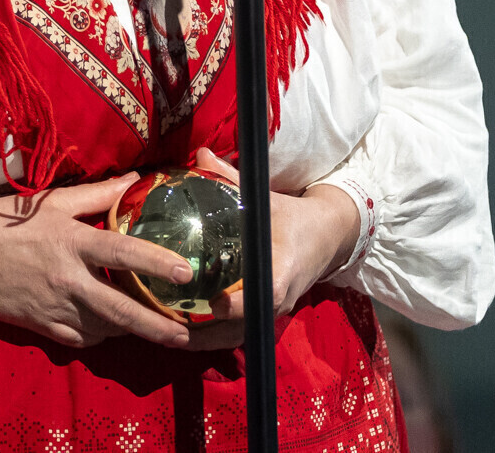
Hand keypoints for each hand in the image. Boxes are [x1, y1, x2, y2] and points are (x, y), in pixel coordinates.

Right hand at [0, 174, 196, 348]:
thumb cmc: (5, 220)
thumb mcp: (52, 200)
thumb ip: (97, 194)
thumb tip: (135, 180)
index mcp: (71, 242)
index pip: (123, 253)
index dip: (156, 262)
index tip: (185, 273)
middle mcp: (67, 279)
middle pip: (121, 308)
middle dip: (156, 324)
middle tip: (184, 332)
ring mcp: (54, 307)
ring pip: (104, 328)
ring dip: (130, 329)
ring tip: (155, 329)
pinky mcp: (41, 327)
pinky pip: (80, 339)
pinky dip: (100, 335)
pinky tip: (110, 328)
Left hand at [183, 149, 359, 351]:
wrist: (327, 236)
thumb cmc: (293, 216)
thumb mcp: (264, 198)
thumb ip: (230, 179)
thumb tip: (201, 154)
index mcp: (282, 270)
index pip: (265, 295)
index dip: (238, 304)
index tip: (212, 302)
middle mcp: (280, 298)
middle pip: (244, 328)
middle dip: (207, 333)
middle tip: (168, 328)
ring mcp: (275, 311)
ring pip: (240, 337)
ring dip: (206, 340)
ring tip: (167, 335)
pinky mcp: (269, 315)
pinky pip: (241, 334)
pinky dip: (215, 336)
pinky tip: (185, 331)